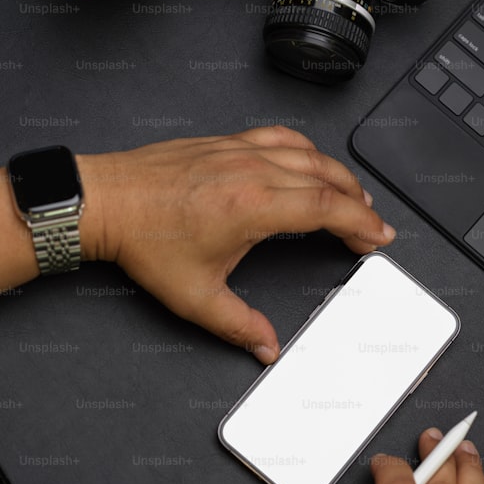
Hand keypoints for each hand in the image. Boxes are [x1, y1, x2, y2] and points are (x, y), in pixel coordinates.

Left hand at [76, 126, 394, 363]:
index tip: (377, 235)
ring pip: (308, 155)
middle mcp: (253, 172)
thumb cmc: (144, 240)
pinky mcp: (226, 142)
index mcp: (254, 207)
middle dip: (359, 203)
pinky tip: (310, 159)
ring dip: (338, 175)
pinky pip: (280, 137)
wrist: (106, 201)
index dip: (362, 222)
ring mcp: (240, 151)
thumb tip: (265, 346)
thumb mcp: (196, 296)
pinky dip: (306, 149)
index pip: (328, 208)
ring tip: (354, 195)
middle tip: (371, 225)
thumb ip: (238, 325)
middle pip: (328, 180)